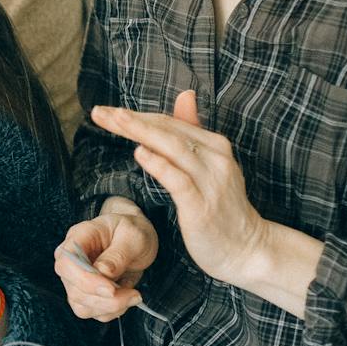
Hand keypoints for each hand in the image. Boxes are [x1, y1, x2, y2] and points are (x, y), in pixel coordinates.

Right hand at [55, 205, 158, 319]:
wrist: (136, 240)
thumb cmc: (132, 232)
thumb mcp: (133, 236)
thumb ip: (118, 254)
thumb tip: (103, 272)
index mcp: (78, 238)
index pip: (66, 263)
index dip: (85, 280)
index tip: (112, 289)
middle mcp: (71, 261)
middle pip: (74, 290)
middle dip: (106, 300)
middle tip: (134, 294)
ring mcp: (76, 280)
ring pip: (82, 306)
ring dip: (111, 307)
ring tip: (133, 295)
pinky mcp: (86, 295)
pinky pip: (93, 313)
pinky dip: (113, 311)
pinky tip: (127, 298)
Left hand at [88, 89, 270, 288]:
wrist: (248, 250)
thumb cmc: (222, 209)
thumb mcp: (209, 166)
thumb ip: (193, 134)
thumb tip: (185, 95)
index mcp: (214, 146)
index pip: (170, 123)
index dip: (137, 116)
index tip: (107, 112)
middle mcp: (214, 157)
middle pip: (167, 130)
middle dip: (131, 120)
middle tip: (99, 112)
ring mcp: (210, 181)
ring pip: (172, 147)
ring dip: (140, 131)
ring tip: (114, 120)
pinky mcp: (202, 205)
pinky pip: (178, 180)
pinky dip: (159, 164)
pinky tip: (139, 153)